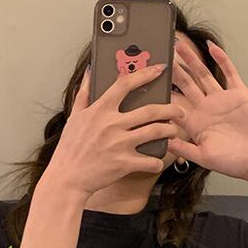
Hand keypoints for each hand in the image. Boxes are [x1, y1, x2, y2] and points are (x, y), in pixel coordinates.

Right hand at [45, 63, 184, 199]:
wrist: (67, 178)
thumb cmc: (70, 148)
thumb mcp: (74, 117)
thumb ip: (84, 93)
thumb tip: (89, 72)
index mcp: (100, 109)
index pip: (125, 84)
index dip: (145, 73)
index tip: (159, 69)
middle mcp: (112, 124)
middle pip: (150, 110)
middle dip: (170, 108)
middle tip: (179, 110)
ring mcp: (120, 144)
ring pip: (155, 132)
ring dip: (170, 131)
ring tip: (174, 131)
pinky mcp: (124, 163)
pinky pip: (149, 161)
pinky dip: (157, 162)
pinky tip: (158, 161)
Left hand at [168, 39, 247, 182]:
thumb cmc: (233, 162)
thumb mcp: (203, 157)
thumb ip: (183, 148)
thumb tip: (162, 141)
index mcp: (195, 124)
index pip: (174, 106)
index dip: (162, 95)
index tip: (148, 83)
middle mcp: (206, 109)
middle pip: (186, 85)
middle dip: (173, 71)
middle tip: (160, 56)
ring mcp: (221, 99)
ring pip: (203, 75)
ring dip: (191, 60)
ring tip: (178, 46)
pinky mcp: (238, 93)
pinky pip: (228, 72)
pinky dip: (220, 58)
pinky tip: (210, 46)